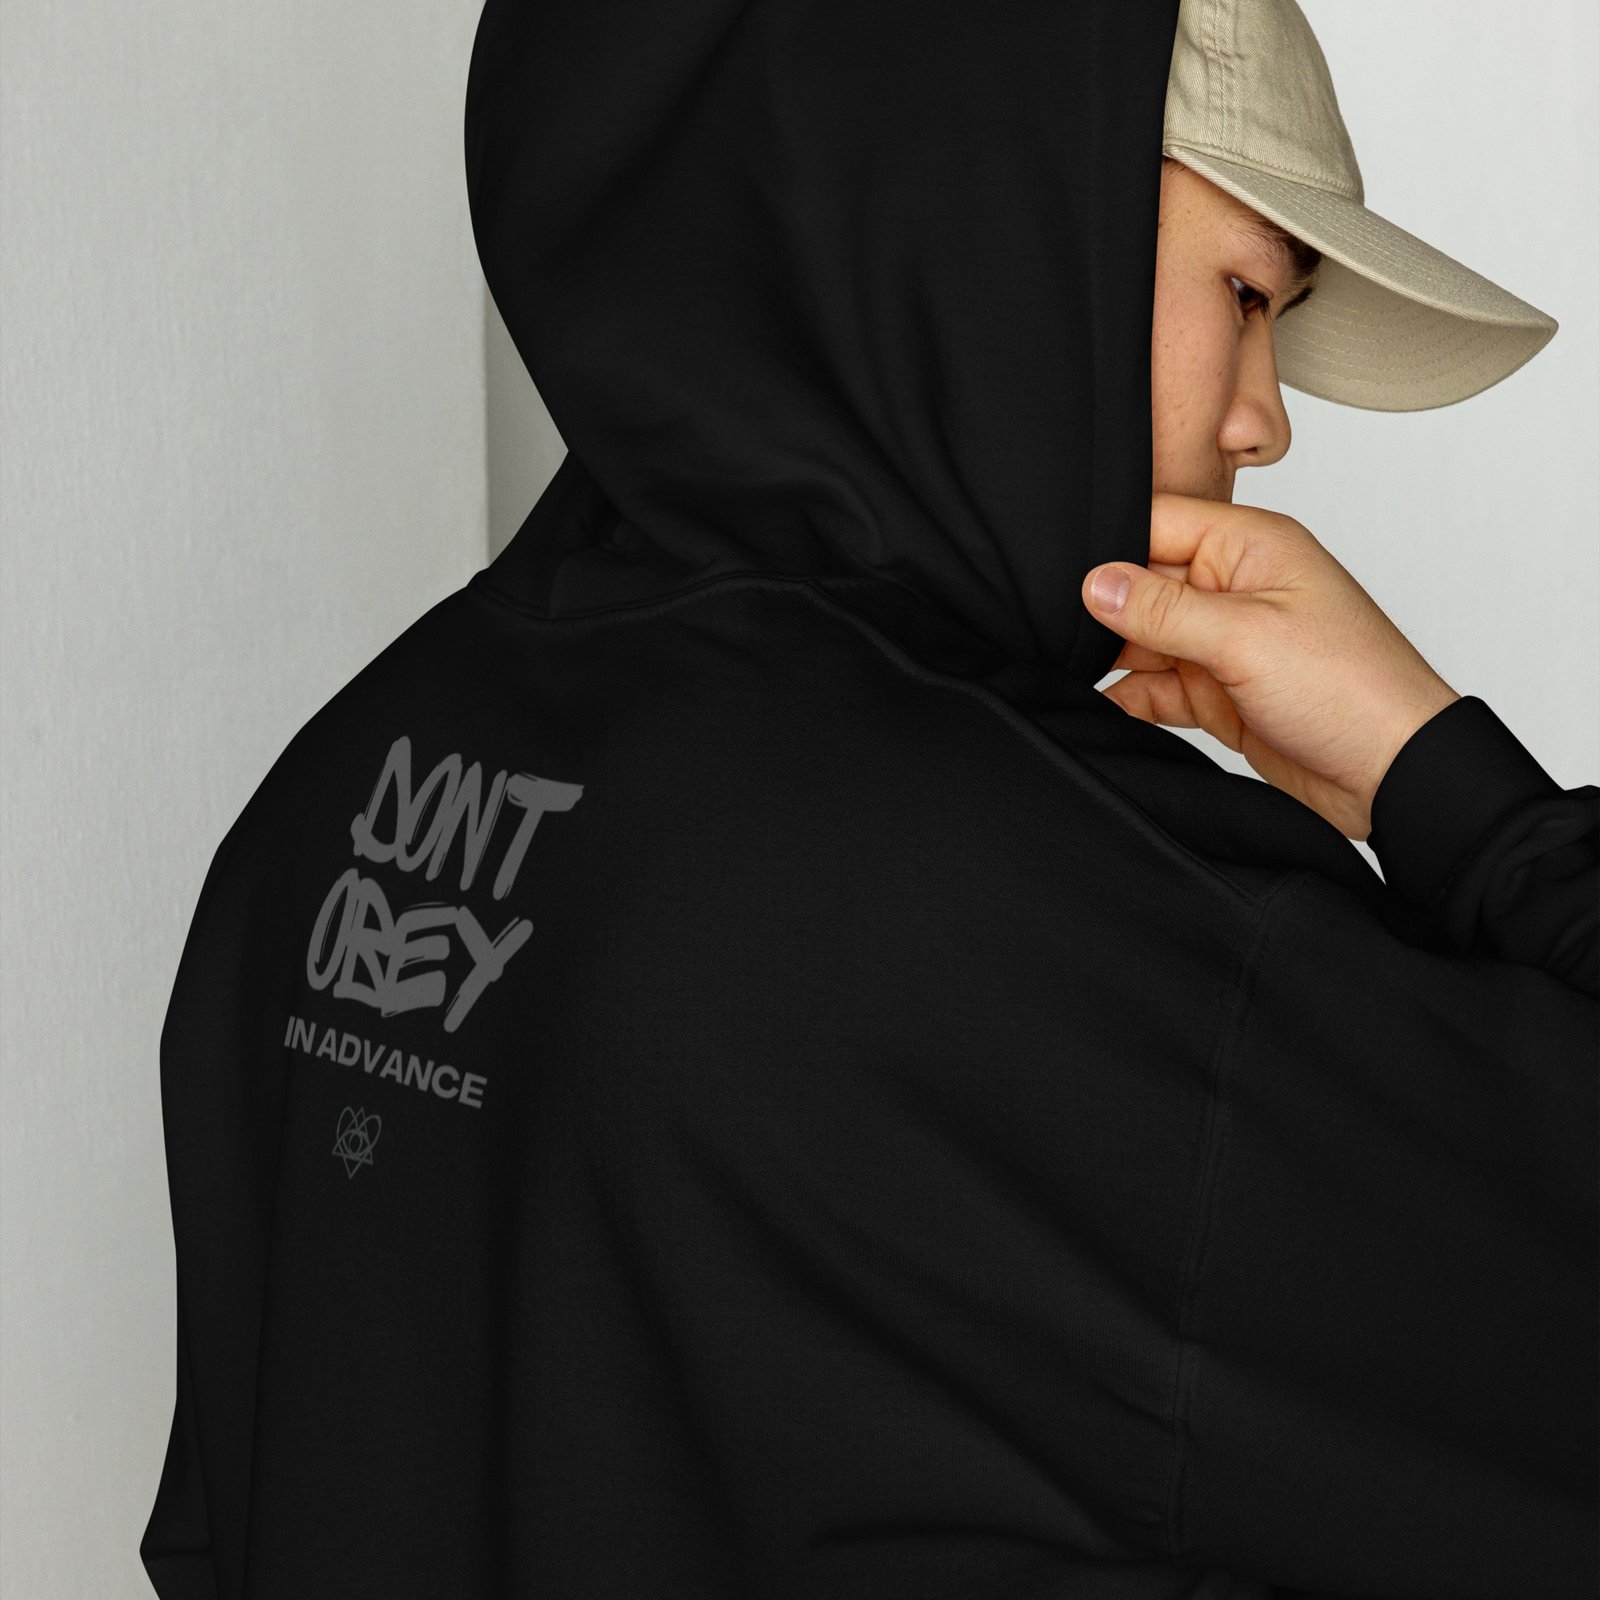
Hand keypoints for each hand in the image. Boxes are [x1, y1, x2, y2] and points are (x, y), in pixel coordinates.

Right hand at [1081, 492, 1461, 840]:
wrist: (1391, 774)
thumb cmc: (1353, 689)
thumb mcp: (1245, 637)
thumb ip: (1162, 609)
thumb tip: (1096, 583)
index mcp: (1249, 547)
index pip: (1157, 520)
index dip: (1108, 546)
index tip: (1063, 580)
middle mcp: (1233, 586)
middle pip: (1141, 581)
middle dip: (1104, 609)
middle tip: (1065, 636)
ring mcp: (1224, 641)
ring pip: (1141, 637)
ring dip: (1111, 656)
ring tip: (1076, 672)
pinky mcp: (1217, 691)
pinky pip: (1154, 685)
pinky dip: (1129, 696)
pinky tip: (1105, 705)